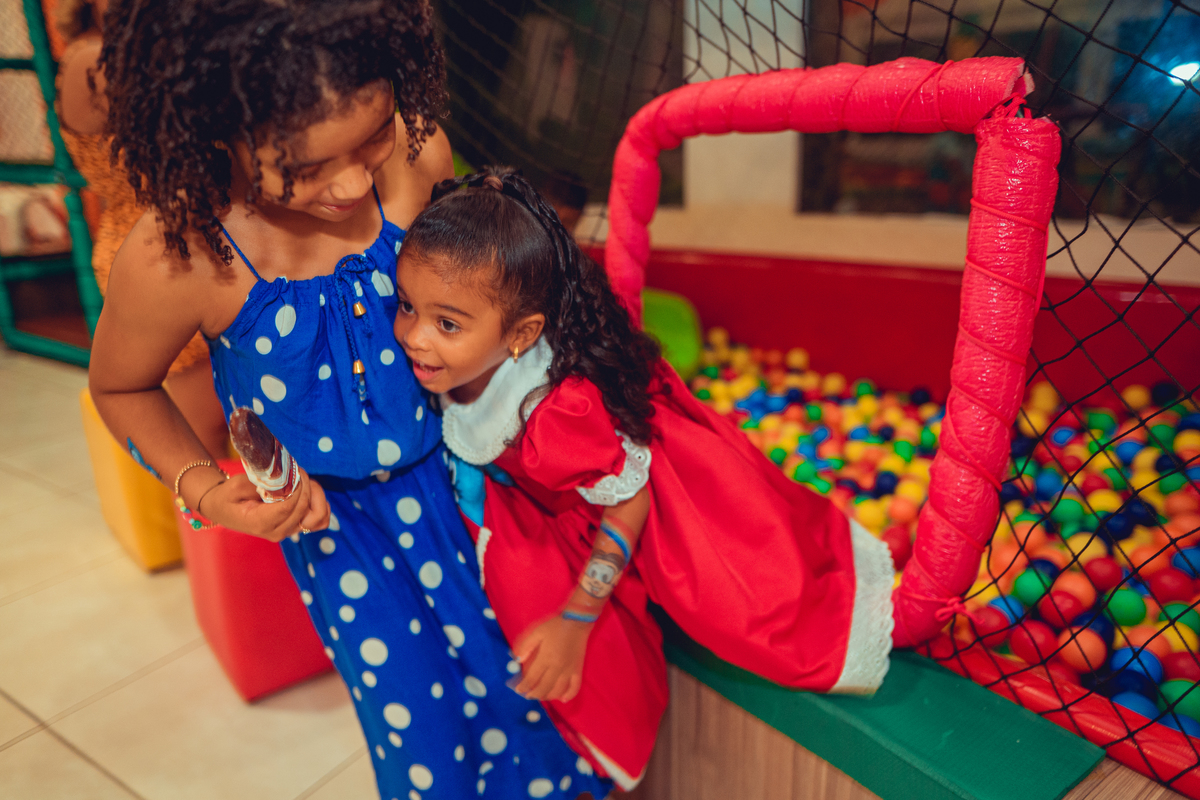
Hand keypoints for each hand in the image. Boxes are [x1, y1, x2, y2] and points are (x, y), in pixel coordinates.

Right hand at [198, 468, 329, 541]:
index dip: (296, 487)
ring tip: (303, 480)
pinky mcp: (295, 526)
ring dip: (316, 495)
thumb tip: (284, 478)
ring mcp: (288, 531)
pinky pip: (320, 519)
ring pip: (318, 516)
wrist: (223, 508)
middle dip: (304, 485)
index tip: (293, 470)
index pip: (288, 507)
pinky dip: (320, 504)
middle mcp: (277, 531)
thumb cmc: (229, 496)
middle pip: (304, 509)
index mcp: (260, 524)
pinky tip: (308, 491)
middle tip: (296, 469)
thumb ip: (261, 483)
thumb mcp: (237, 485)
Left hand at [512, 614, 591, 701]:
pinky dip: (569, 695)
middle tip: (528, 695)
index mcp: (546, 658)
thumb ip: (526, 646)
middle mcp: (557, 668)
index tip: (518, 690)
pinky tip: (563, 699)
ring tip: (541, 696)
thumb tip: (518, 660)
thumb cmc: (555, 626)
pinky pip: (575, 687)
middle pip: (544, 688)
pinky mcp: (578, 670)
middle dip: (534, 694)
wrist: (576, 622)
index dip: (524, 686)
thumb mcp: (537, 632)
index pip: (532, 678)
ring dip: (548, 696)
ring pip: (558, 690)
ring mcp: (569, 670)